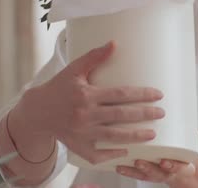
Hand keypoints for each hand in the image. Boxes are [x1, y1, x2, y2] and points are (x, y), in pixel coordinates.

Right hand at [14, 41, 165, 164]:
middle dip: (144, 114)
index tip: (158, 95)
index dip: (141, 94)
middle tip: (161, 113)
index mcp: (86, 95)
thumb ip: (95, 56)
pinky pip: (97, 154)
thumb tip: (115, 43)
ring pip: (113, 137)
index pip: (120, 94)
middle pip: (121, 116)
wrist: (36, 112)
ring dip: (135, 136)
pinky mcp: (77, 146)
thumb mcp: (74, 70)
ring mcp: (81, 133)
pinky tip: (127, 151)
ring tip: (153, 133)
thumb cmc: (58, 87)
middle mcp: (84, 115)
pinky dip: (112, 154)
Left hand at [115, 129, 197, 183]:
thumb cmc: (182, 153)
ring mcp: (155, 173)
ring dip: (133, 172)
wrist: (180, 167)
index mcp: (181, 167)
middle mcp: (167, 172)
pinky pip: (136, 175)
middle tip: (140, 162)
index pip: (178, 169)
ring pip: (145, 176)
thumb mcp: (190, 145)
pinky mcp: (145, 172)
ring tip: (123, 165)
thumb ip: (195, 138)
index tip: (165, 162)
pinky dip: (127, 172)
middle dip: (148, 169)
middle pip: (158, 174)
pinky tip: (117, 166)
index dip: (172, 166)